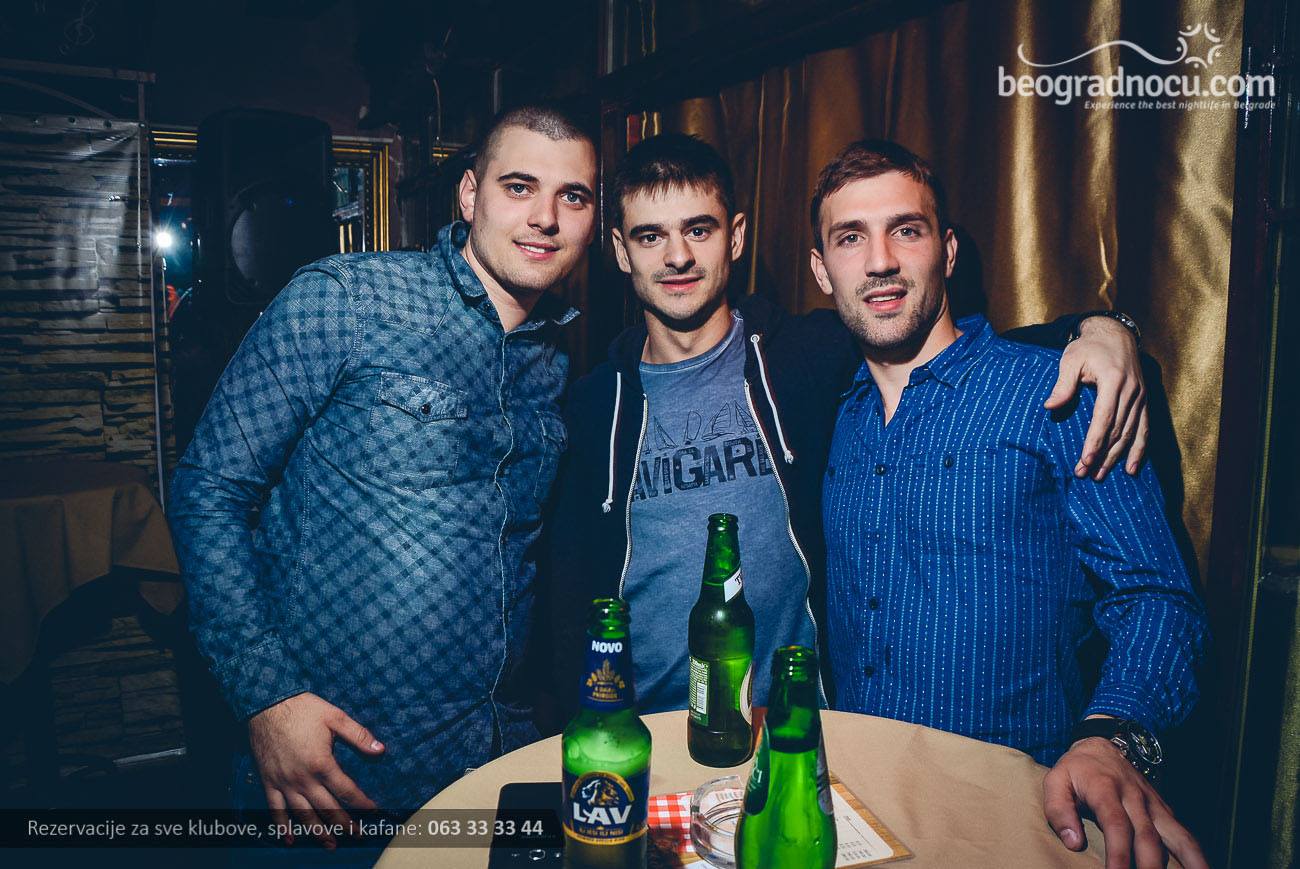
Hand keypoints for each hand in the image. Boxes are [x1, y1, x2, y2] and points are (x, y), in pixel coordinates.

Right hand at [248, 692, 384, 847]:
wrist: (267, 704)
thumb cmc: (303, 709)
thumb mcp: (335, 717)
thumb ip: (359, 735)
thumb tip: (381, 750)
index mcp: (322, 763)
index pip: (347, 790)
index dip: (362, 803)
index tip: (373, 812)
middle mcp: (303, 779)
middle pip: (327, 808)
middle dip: (343, 824)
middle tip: (356, 835)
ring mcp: (284, 783)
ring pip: (303, 814)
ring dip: (317, 831)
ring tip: (330, 844)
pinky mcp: (268, 781)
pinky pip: (274, 809)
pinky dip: (281, 826)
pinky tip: (288, 839)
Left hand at [1043, 737, 1207, 868]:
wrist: (1102, 746)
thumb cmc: (1076, 770)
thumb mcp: (1056, 781)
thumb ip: (1059, 810)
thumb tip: (1072, 842)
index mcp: (1106, 789)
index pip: (1116, 824)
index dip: (1119, 852)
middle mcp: (1135, 797)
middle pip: (1147, 836)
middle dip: (1150, 866)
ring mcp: (1153, 805)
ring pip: (1176, 835)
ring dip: (1190, 861)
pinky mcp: (1165, 811)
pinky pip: (1184, 835)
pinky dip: (1196, 855)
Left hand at [1044, 316, 1148, 480]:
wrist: (1115, 334)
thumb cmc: (1088, 347)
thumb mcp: (1071, 359)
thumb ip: (1063, 383)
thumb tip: (1049, 406)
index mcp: (1113, 380)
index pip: (1104, 417)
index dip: (1095, 441)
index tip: (1084, 460)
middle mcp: (1131, 390)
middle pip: (1117, 430)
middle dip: (1102, 454)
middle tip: (1085, 474)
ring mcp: (1141, 396)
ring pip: (1130, 433)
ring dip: (1116, 457)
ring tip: (1100, 475)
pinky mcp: (1144, 400)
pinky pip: (1144, 428)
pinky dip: (1139, 449)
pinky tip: (1131, 468)